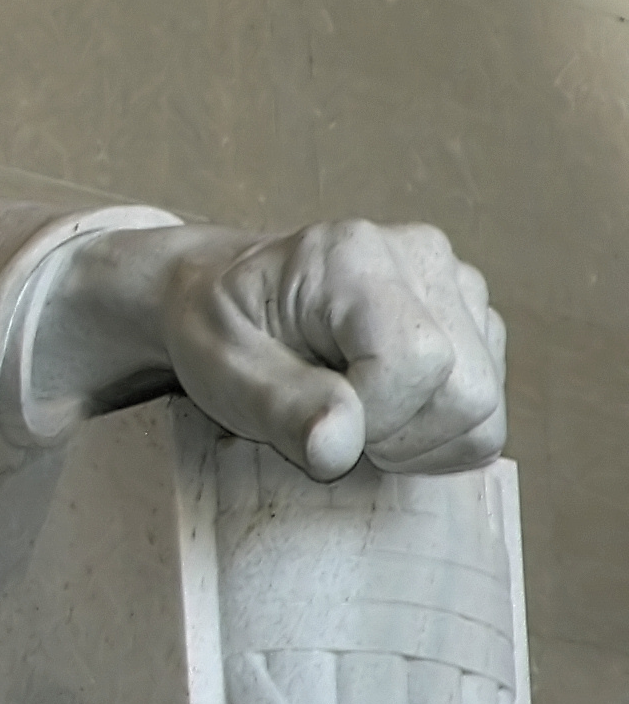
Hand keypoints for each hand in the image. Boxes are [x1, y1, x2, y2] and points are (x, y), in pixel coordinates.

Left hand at [37, 220, 506, 479]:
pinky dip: (436, 439)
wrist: (226, 296)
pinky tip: (382, 411)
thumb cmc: (218, 327)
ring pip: (484, 413)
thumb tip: (339, 449)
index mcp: (353, 254)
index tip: (315, 420)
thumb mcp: (218, 365)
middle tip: (329, 420)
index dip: (374, 416)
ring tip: (351, 411)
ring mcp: (460, 289)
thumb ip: (278, 405)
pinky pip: (486, 419)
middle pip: (468, 394)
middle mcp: (422, 258)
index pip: (417, 360)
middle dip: (398, 436)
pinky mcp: (477, 325)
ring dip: (417, 442)